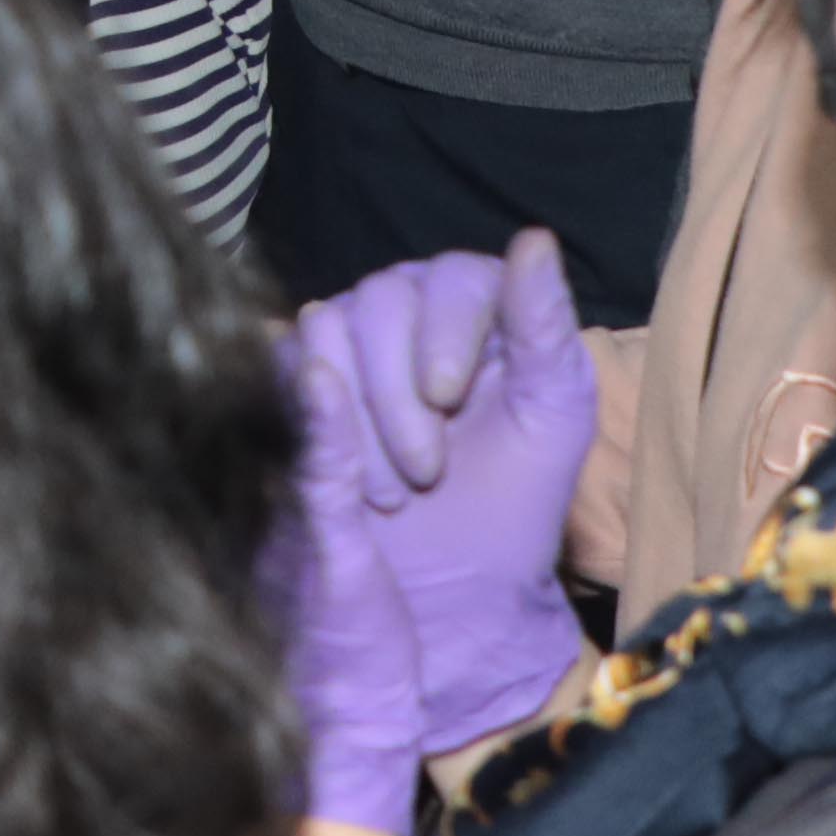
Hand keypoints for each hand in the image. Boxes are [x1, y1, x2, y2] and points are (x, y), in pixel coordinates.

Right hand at [272, 233, 603, 834]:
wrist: (448, 599)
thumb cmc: (512, 506)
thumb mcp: (553, 420)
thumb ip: (546, 328)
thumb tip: (533, 237)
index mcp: (468, 313)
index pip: (449, 274)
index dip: (449, 330)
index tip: (452, 399)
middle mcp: (400, 319)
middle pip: (382, 297)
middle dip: (403, 393)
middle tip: (428, 470)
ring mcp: (339, 357)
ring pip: (326, 327)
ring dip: (363, 416)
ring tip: (394, 490)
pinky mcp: (292, 402)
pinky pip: (282, 368)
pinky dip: (311, 406)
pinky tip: (338, 444)